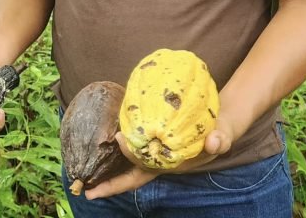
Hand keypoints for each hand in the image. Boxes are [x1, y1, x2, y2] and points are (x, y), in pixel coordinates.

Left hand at [84, 115, 234, 199]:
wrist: (221, 121)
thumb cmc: (219, 132)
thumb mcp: (223, 135)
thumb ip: (220, 139)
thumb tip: (214, 143)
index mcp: (169, 165)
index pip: (143, 171)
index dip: (127, 166)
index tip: (117, 142)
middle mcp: (158, 161)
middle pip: (128, 175)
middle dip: (107, 182)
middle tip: (83, 182)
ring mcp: (154, 151)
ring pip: (126, 162)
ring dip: (108, 166)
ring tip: (83, 168)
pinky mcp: (153, 138)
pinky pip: (132, 143)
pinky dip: (119, 143)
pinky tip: (105, 136)